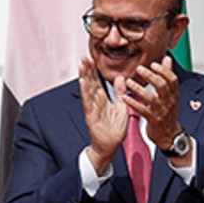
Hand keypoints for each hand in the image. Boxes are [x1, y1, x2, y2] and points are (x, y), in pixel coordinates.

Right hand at [79, 58, 127, 174]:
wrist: (110, 146)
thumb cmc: (115, 129)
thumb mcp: (122, 107)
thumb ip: (120, 92)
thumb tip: (120, 77)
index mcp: (103, 100)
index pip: (97, 82)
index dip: (94, 71)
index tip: (91, 58)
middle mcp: (96, 102)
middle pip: (90, 83)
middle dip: (87, 70)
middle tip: (84, 57)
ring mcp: (92, 109)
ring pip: (88, 90)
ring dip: (84, 77)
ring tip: (81, 65)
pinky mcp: (91, 116)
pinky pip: (88, 102)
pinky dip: (86, 92)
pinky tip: (83, 83)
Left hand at [123, 56, 184, 154]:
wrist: (170, 135)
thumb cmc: (168, 113)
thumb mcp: (171, 95)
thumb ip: (167, 76)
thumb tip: (167, 59)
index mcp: (173, 95)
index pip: (172, 79)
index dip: (163, 70)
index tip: (153, 64)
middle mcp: (169, 102)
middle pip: (162, 86)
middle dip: (150, 76)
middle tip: (139, 69)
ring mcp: (162, 112)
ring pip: (151, 98)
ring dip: (139, 89)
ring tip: (128, 82)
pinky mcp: (154, 120)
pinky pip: (143, 110)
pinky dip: (133, 103)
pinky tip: (125, 98)